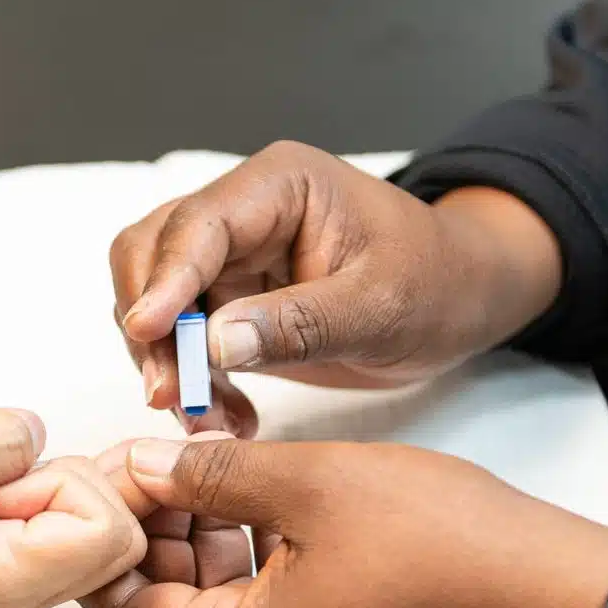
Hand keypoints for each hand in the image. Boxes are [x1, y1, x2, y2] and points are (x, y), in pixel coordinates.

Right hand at [0, 410, 146, 607]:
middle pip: (108, 543)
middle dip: (72, 486)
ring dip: (44, 490)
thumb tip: (37, 434)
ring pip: (75, 539)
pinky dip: (20, 500)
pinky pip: (35, 537)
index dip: (70, 483)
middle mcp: (0, 603)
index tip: (2, 475)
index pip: (109, 535)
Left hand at [84, 436, 607, 607]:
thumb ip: (210, 474)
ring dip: (195, 546)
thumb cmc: (450, 548)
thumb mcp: (309, 483)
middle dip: (147, 538)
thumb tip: (145, 464)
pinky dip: (242, 565)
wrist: (554, 595)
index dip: (102, 537)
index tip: (97, 479)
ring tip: (197, 471)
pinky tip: (252, 503)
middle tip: (143, 466)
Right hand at [110, 140, 561, 435]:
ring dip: (168, 364)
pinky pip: (185, 340)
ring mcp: (231, 256)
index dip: (164, 279)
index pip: (197, 225)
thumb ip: (300, 323)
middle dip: (152, 329)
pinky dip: (193, 382)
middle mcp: (242, 211)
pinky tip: (228, 418)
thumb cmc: (437, 282)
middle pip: (152, 255)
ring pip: (156, 302)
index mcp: (280, 185)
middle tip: (173, 397)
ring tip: (210, 423)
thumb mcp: (380, 307)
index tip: (146, 332)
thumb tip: (216, 342)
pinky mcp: (231, 300)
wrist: (461, 300)